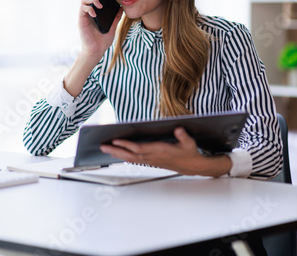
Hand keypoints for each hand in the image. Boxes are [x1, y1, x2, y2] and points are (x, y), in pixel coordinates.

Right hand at [78, 0, 122, 59]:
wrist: (96, 51)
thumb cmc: (102, 41)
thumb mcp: (112, 27)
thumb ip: (116, 18)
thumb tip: (121, 7)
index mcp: (96, 12)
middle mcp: (89, 12)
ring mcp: (84, 16)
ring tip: (100, 5)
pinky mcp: (81, 20)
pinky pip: (82, 9)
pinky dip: (89, 8)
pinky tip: (95, 14)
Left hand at [100, 127, 231, 176]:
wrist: (194, 167)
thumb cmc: (190, 153)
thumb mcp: (189, 143)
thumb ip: (183, 135)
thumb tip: (178, 129)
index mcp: (160, 151)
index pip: (139, 149)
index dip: (127, 145)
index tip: (115, 140)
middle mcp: (153, 157)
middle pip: (130, 155)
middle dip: (115, 150)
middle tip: (102, 146)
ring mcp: (152, 160)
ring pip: (131, 158)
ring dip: (118, 154)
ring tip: (106, 149)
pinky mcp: (152, 161)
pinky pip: (135, 160)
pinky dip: (125, 156)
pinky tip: (119, 154)